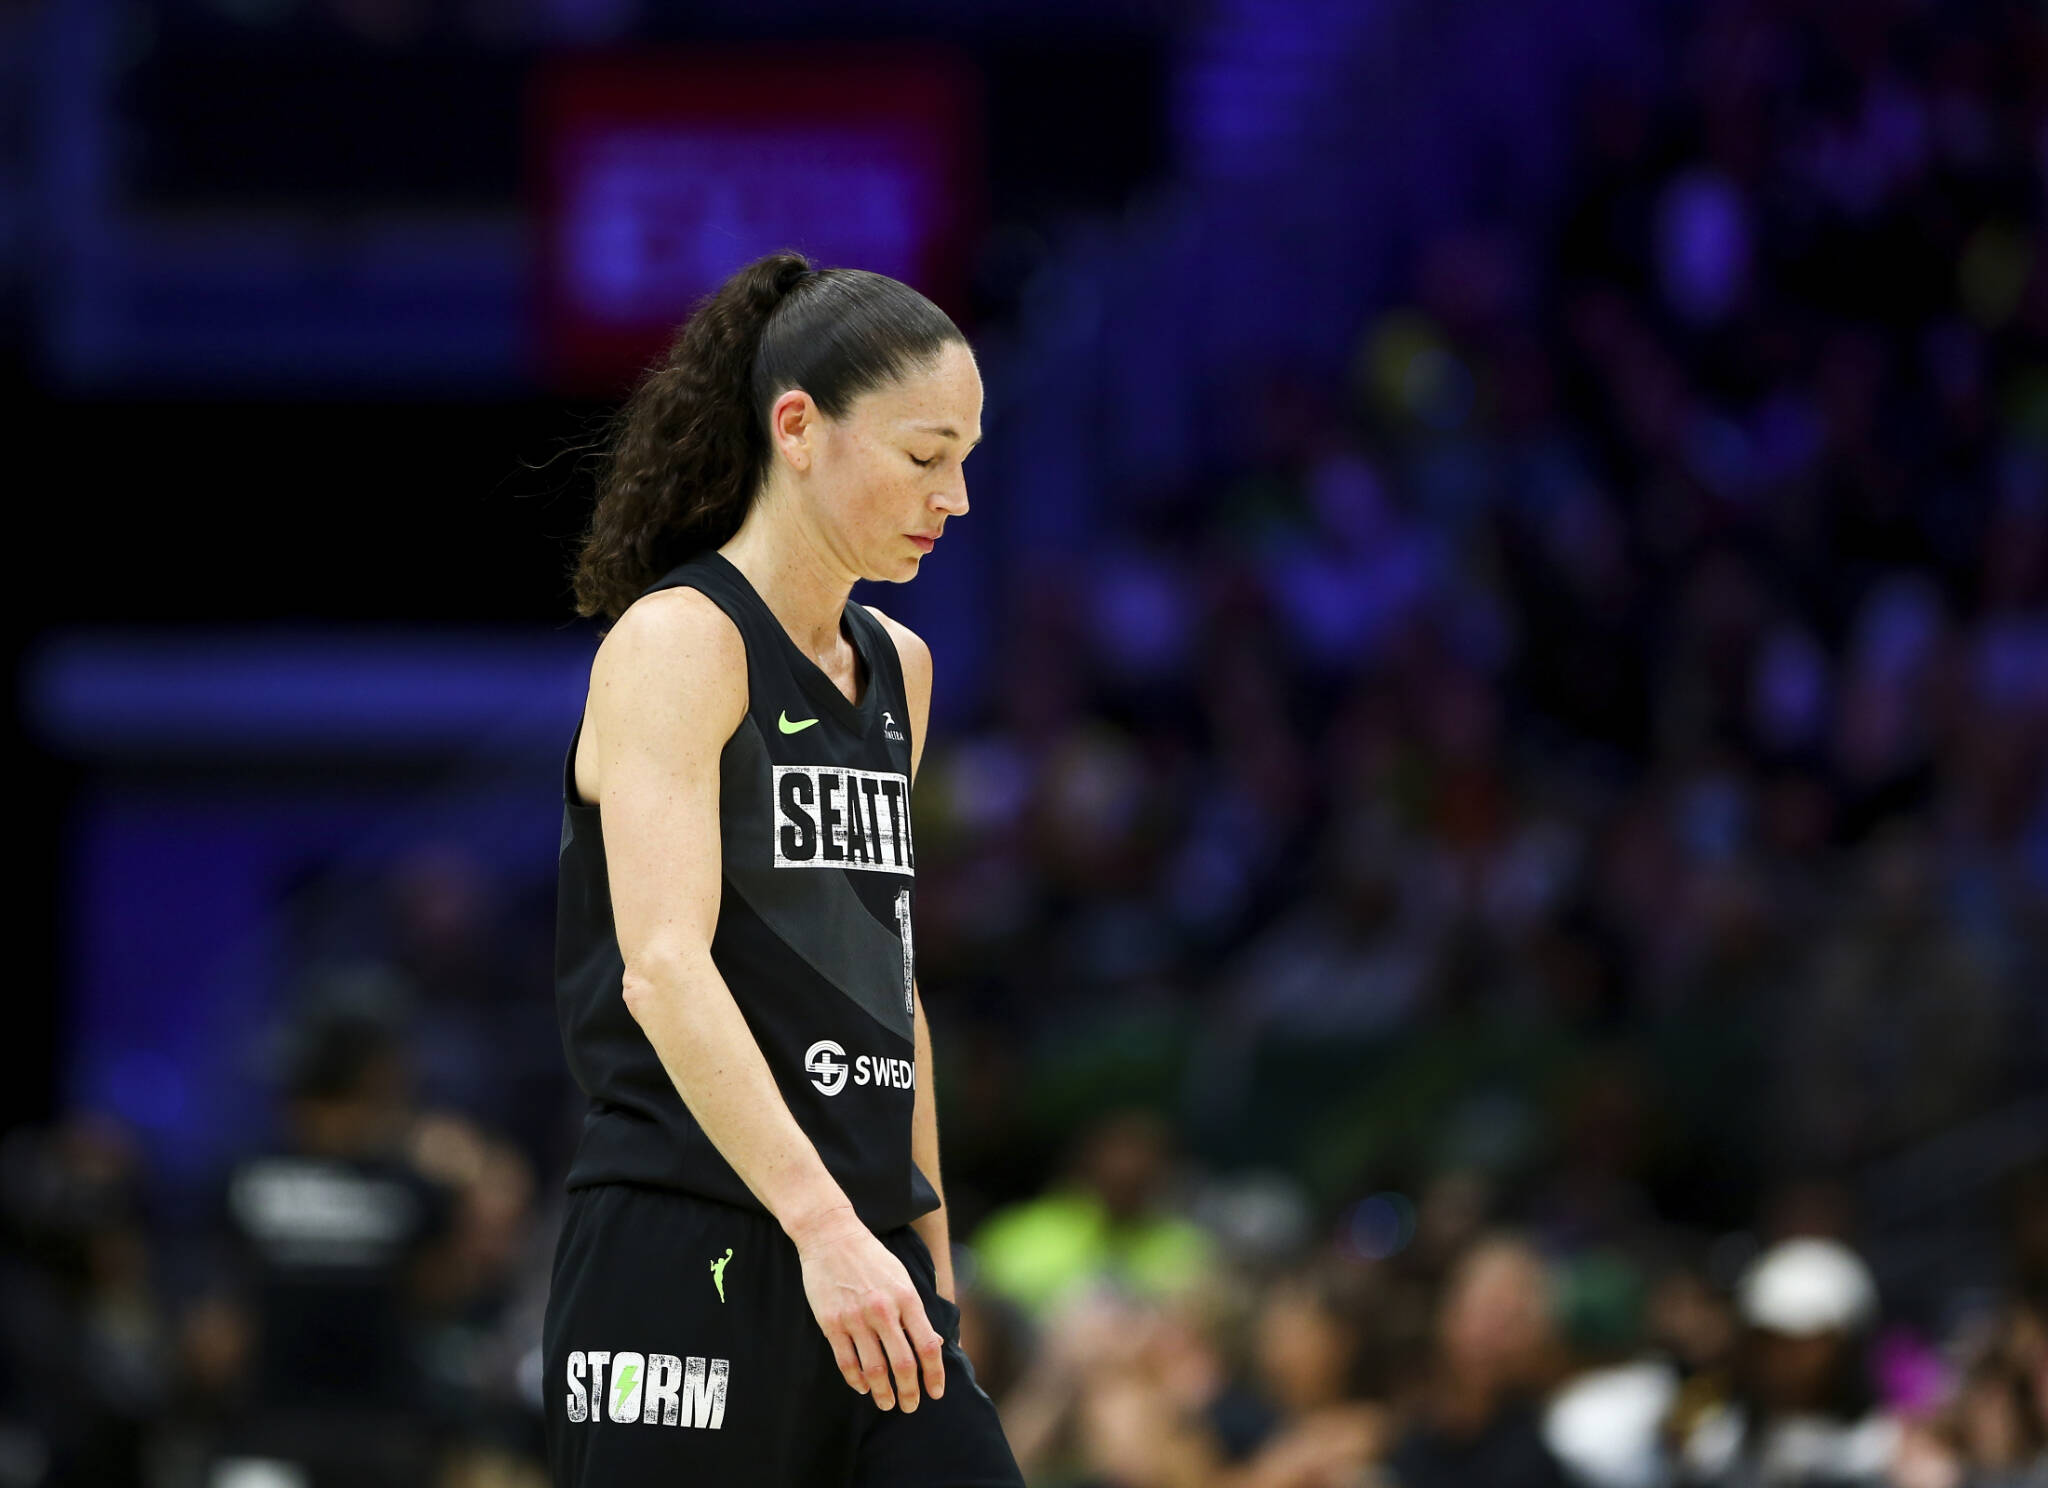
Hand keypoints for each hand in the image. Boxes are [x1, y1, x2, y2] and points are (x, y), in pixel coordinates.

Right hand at [789, 1206, 944, 1410]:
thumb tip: (934, 1343)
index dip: (935, 1374)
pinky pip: (846, 1361)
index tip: (936, 1392)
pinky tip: (863, 1387)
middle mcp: (883, 1310)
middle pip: (903, 1364)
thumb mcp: (902, 1278)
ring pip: (874, 1369)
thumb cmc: (871, 1257)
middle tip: (910, 1406)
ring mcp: (855, 1318)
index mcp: (906, 1297)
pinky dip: (856, 1379)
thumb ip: (916, 1312)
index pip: (928, 1346)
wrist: (831, 1235)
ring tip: (887, 1403)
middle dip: (910, 1391)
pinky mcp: (831, 1322)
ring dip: (883, 1392)